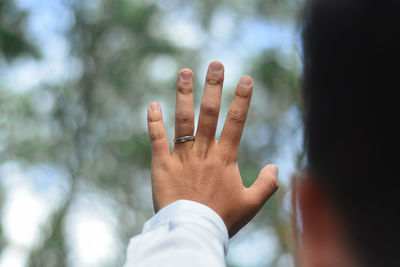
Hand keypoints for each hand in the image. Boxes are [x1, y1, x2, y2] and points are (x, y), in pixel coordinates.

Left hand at [147, 61, 278, 236]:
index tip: (246, 79)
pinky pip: (157, 139)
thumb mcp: (251, 204)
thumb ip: (267, 184)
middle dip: (213, 86)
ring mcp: (182, 157)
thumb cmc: (223, 219)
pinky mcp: (162, 165)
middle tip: (215, 64)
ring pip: (183, 120)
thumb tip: (276, 167)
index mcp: (225, 158)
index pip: (236, 122)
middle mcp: (204, 151)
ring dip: (184, 95)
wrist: (193, 233)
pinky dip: (154, 121)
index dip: (242, 99)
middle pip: (209, 113)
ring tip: (184, 72)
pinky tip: (152, 104)